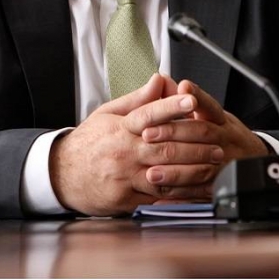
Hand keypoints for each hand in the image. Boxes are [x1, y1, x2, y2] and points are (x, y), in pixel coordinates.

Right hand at [48, 74, 224, 216]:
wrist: (62, 174)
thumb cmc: (89, 143)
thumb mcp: (108, 114)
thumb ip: (138, 99)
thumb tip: (160, 80)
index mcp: (120, 128)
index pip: (148, 113)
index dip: (171, 105)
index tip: (191, 98)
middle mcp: (124, 152)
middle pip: (164, 146)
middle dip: (194, 144)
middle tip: (217, 141)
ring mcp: (126, 177)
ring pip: (165, 174)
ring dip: (193, 169)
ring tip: (214, 164)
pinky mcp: (127, 198)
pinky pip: (159, 197)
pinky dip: (181, 194)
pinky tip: (198, 189)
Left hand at [141, 79, 268, 194]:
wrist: (253, 158)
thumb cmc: (223, 132)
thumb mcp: (210, 112)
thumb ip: (185, 99)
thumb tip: (162, 80)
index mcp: (221, 119)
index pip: (209, 105)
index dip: (195, 97)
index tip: (178, 91)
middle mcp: (226, 139)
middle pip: (203, 133)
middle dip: (174, 133)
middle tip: (147, 135)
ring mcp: (226, 163)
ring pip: (203, 166)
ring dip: (176, 171)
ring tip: (151, 173)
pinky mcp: (222, 185)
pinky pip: (202, 193)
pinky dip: (182, 196)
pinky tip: (163, 196)